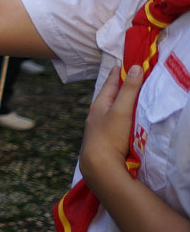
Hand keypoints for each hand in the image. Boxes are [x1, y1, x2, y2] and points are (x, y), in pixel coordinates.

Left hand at [79, 65, 144, 186]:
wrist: (98, 166)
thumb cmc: (109, 136)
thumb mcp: (121, 110)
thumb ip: (129, 90)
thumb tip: (135, 67)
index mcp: (99, 105)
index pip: (109, 84)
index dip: (116, 74)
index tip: (119, 65)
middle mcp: (95, 115)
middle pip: (107, 97)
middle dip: (115, 88)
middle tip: (122, 79)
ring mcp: (97, 129)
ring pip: (107, 111)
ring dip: (115, 103)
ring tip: (121, 99)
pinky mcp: (102, 141)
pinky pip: (110, 123)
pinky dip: (116, 118)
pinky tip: (118, 123)